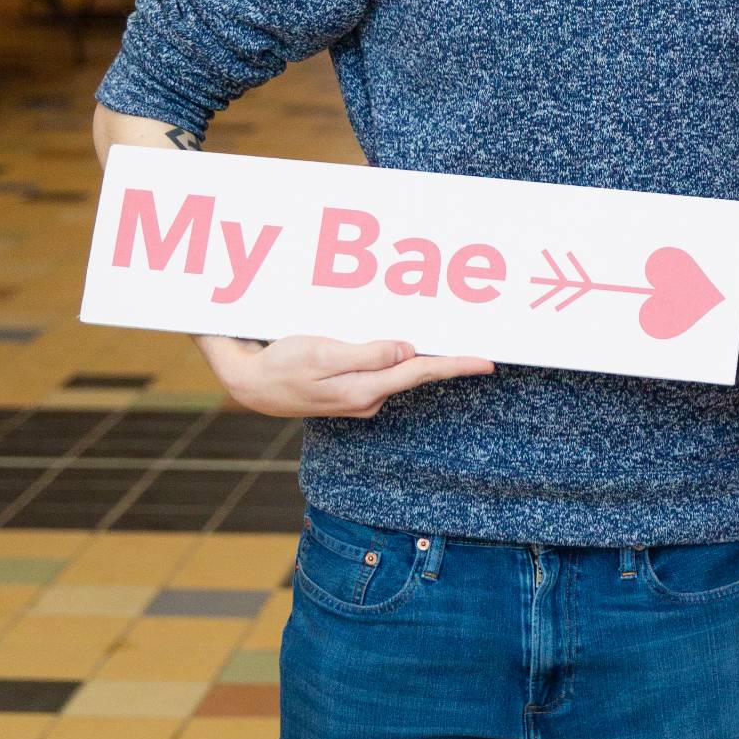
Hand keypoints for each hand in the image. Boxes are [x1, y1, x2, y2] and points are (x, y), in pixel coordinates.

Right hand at [196, 334, 494, 418]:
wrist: (250, 384)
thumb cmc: (282, 364)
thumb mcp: (323, 355)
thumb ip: (367, 355)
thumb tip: (407, 351)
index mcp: (365, 389)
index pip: (421, 372)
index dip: (456, 365)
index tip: (487, 362)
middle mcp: (369, 396)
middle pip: (418, 372)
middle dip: (448, 359)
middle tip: (482, 350)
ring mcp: (360, 395)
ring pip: (401, 369)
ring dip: (422, 355)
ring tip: (449, 342)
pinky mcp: (350, 387)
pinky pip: (383, 368)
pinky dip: (396, 356)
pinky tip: (402, 345)